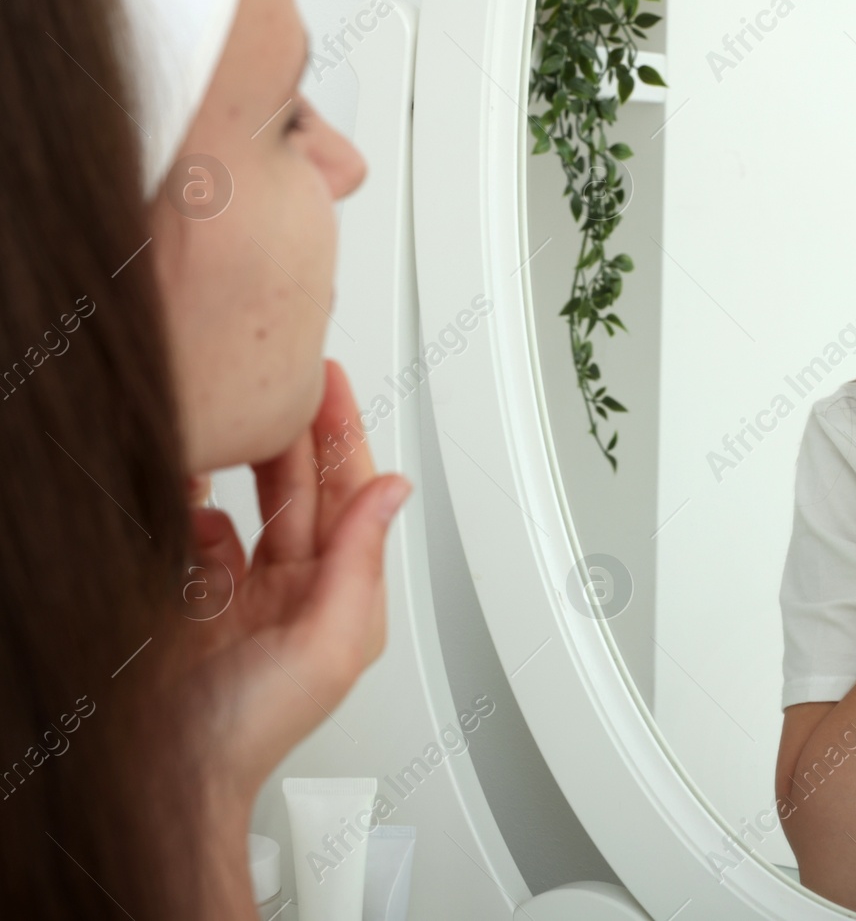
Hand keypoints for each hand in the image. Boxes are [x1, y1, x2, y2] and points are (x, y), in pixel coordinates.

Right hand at [181, 359, 410, 808]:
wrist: (168, 772)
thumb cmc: (253, 729)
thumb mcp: (328, 642)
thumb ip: (358, 561)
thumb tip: (392, 492)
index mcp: (342, 597)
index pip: (351, 497)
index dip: (345, 437)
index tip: (332, 383)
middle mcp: (297, 589)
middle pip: (303, 491)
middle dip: (300, 434)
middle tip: (289, 378)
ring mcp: (242, 592)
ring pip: (252, 505)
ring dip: (248, 462)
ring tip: (242, 420)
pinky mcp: (192, 598)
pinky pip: (197, 533)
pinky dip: (192, 506)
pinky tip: (187, 488)